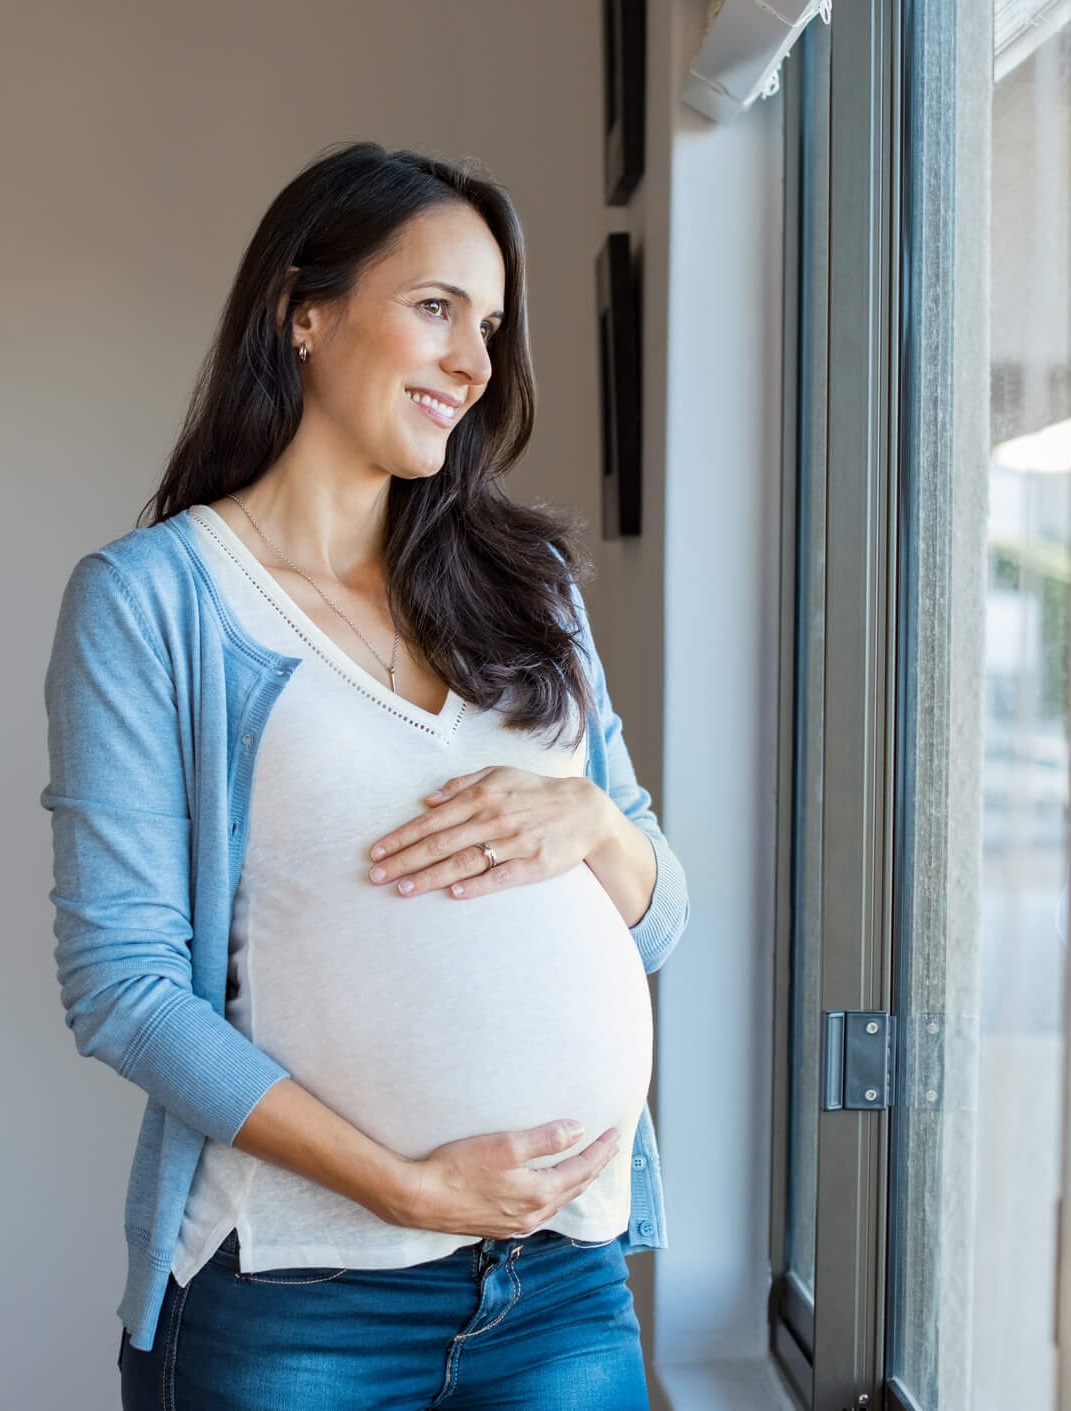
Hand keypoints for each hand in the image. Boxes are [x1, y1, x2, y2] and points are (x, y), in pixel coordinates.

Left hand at [367, 766, 611, 899]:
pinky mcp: (534, 864)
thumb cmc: (535, 793)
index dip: (401, 837)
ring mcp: (514, 842)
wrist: (585, 811)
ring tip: (403, 889)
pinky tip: (454, 893)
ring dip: (431, 877)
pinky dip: (478, 885)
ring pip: (464, 862)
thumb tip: (427, 799)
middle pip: (441, 844)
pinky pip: (501, 876)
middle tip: (376, 876)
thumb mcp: (500, 775)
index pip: (432, 821)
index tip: (376, 852)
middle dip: (404, 860)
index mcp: (482, 796)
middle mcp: (494, 818)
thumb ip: (463, 784)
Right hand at [391, 1120, 620, 1237]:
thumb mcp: (506, 1145)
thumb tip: (579, 1130)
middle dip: (595, 1166)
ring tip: (587, 1165)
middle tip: (610, 1147)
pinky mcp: (498, 1226)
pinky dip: (554, 1194)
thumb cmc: (459, 1168)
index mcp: (539, 1195)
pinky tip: (550, 1189)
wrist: (419, 1198)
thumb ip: (546, 1139)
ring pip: (558, 1201)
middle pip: (574, 1188)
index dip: (601, 1151)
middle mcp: (533, 1216)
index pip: (582, 1170)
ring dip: (576, 1181)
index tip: (616, 1134)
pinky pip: (540, 1210)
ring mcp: (515, 1225)